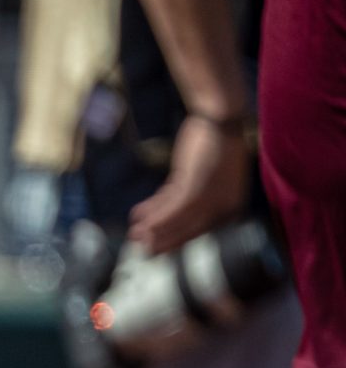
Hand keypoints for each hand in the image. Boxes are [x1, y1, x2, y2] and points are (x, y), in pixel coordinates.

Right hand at [127, 114, 252, 255]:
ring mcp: (213, 194)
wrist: (219, 119)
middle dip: (163, 239)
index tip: (155, 248)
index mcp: (232, 206)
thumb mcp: (202, 175)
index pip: (198, 230)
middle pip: (189, 229)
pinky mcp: (198, 182)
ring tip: (135, 235)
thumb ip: (186, 195)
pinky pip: (174, 204)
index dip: (173, 239)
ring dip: (155, 228)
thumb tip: (162, 213)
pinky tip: (139, 216)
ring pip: (180, 218)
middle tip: (142, 248)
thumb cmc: (213, 145)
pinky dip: (155, 213)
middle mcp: (226, 204)